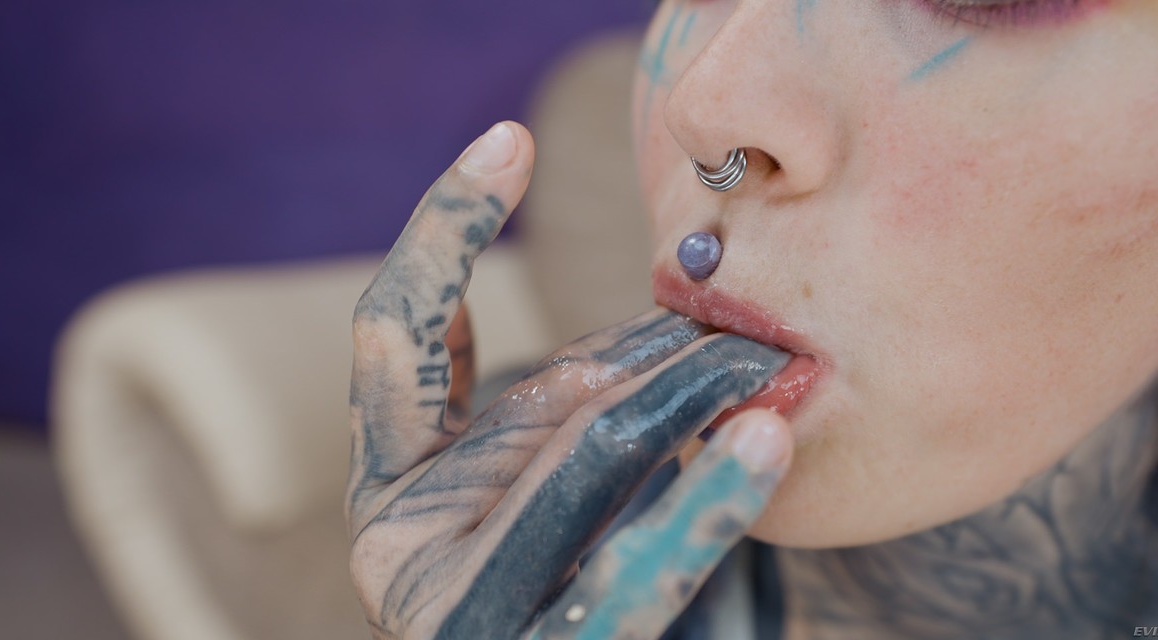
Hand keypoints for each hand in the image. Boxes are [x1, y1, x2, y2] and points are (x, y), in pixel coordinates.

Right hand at [346, 121, 793, 638]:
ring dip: (697, 430)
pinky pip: (639, 578)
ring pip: (590, 493)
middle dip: (660, 368)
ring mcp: (465, 621)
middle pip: (547, 420)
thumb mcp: (565, 447)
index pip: (394, 337)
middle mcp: (403, 558)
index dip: (441, 231)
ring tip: (766, 403)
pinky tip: (761, 453)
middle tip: (746, 336)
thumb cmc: (579, 545)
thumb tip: (684, 287)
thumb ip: (590, 378)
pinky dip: (708, 508)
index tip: (508, 139)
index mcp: (391, 489)